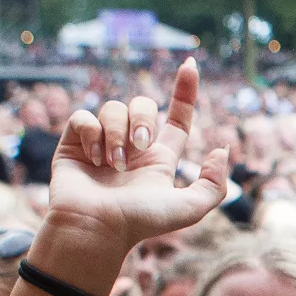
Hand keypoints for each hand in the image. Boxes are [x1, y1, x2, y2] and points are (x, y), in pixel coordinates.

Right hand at [44, 60, 229, 258]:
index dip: (185, 91)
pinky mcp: (74, 143)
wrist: (96, 230)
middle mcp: (132, 147)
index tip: (191, 65)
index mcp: (159, 158)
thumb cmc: (140, 223)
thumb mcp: (189, 209)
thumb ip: (213, 184)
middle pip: (143, 104)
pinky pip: (84, 117)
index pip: (177, 117)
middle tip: (140, 145)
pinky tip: (93, 160)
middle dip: (144, 117)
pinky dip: (91, 135)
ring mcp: (102, 143)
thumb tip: (221, 150)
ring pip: (113, 108)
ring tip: (113, 165)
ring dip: (117, 135)